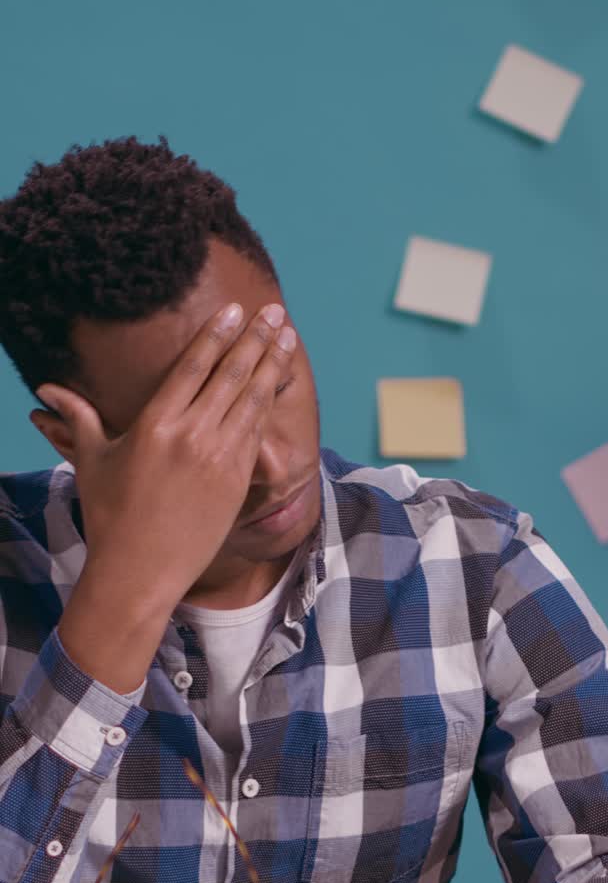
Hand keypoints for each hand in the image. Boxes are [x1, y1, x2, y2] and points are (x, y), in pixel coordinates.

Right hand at [30, 301, 295, 609]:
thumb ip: (78, 418)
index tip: (236, 310)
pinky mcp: (236, 483)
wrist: (139, 573)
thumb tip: (45, 391)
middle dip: (256, 340)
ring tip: (287, 337)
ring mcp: (219, 460)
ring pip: (252, 401)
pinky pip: (257, 434)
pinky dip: (269, 405)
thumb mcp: (92, 462)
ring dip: (272, 365)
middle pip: (231, 376)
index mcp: (155, 425)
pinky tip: (278, 384)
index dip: (217, 335)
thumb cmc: (110, 517)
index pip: (193, 366)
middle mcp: (191, 437)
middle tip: (275, 312)